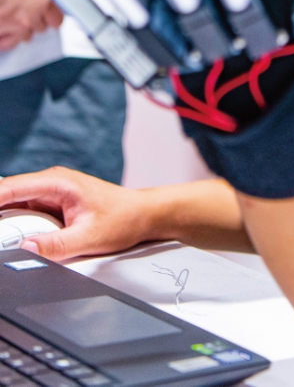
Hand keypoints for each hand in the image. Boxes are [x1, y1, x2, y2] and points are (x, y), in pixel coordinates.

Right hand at [0, 168, 151, 261]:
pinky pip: (23, 213)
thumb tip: (25, 249)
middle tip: (1, 239)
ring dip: (4, 220)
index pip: (11, 188)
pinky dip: (13, 225)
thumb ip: (56, 245)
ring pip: (12, 205)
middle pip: (7, 195)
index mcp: (57, 182)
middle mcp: (50, 183)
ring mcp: (49, 194)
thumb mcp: (89, 237)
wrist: (141, 215)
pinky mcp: (51, 205)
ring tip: (5, 241)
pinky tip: (10, 238)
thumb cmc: (122, 219)